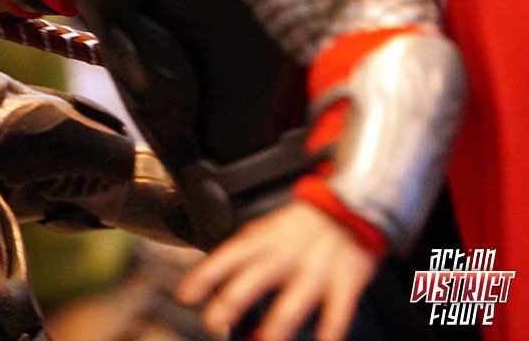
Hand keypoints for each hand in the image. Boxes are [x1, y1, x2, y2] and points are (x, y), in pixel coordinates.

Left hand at [176, 201, 377, 340]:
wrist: (348, 206)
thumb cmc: (299, 226)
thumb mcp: (265, 232)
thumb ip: (243, 258)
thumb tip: (215, 289)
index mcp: (262, 240)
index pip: (226, 256)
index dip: (203, 276)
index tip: (185, 297)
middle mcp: (285, 256)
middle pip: (253, 279)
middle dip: (230, 303)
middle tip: (212, 321)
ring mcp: (316, 270)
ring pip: (293, 301)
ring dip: (277, 326)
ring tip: (264, 340)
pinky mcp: (345, 282)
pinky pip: (338, 312)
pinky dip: (330, 332)